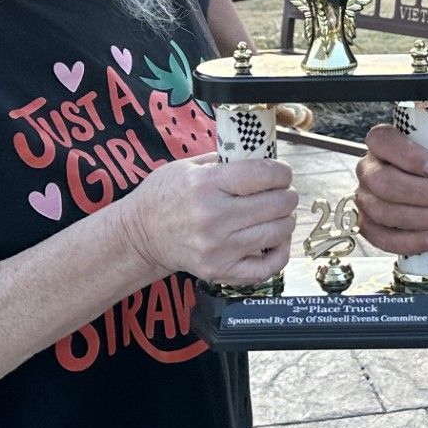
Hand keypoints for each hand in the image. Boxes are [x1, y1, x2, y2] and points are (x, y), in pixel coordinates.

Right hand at [119, 154, 297, 286]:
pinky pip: (267, 267)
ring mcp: (218, 249)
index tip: (282, 172)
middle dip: (287, 195)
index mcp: (205, 185)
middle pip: (276, 204)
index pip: (263, 174)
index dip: (281, 171)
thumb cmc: (165, 196)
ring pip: (277, 233)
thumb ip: (226, 161)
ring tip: (279, 214)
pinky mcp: (220, 271)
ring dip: (286, 220)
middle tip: (283, 192)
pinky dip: (280, 252)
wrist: (139, 236)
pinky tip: (275, 241)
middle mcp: (213, 218)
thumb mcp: (188, 166)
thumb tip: (263, 155)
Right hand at [353, 124, 427, 254]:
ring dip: (420, 217)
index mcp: (388, 143)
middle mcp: (371, 170)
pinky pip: (381, 239)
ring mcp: (368, 200)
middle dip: (420, 193)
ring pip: (382, 212)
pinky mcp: (372, 228)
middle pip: (381, 182)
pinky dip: (410, 241)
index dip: (406, 155)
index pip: (382, 140)